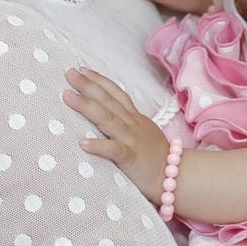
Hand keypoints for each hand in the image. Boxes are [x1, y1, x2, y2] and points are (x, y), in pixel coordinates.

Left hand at [63, 67, 169, 202]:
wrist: (178, 176)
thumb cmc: (156, 157)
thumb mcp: (143, 132)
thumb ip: (126, 123)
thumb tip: (106, 115)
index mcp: (135, 118)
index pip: (116, 93)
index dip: (99, 80)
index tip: (82, 69)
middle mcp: (132, 124)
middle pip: (108, 100)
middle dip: (88, 85)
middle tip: (70, 73)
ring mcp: (132, 139)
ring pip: (108, 119)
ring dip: (87, 106)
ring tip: (68, 96)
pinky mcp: (131, 158)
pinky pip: (114, 150)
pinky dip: (99, 145)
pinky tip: (83, 142)